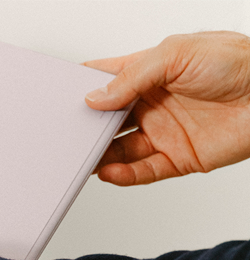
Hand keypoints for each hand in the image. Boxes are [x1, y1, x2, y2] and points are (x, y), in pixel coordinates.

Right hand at [83, 31, 249, 185]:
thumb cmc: (239, 61)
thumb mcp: (175, 53)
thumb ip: (131, 76)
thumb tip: (96, 97)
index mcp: (146, 74)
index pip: (103, 82)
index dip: (80, 89)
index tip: (58, 99)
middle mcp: (151, 104)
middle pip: (106, 121)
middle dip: (85, 129)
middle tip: (67, 135)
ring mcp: (163, 132)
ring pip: (119, 150)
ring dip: (99, 156)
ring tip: (83, 159)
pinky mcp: (178, 158)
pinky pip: (143, 171)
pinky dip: (123, 175)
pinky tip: (108, 172)